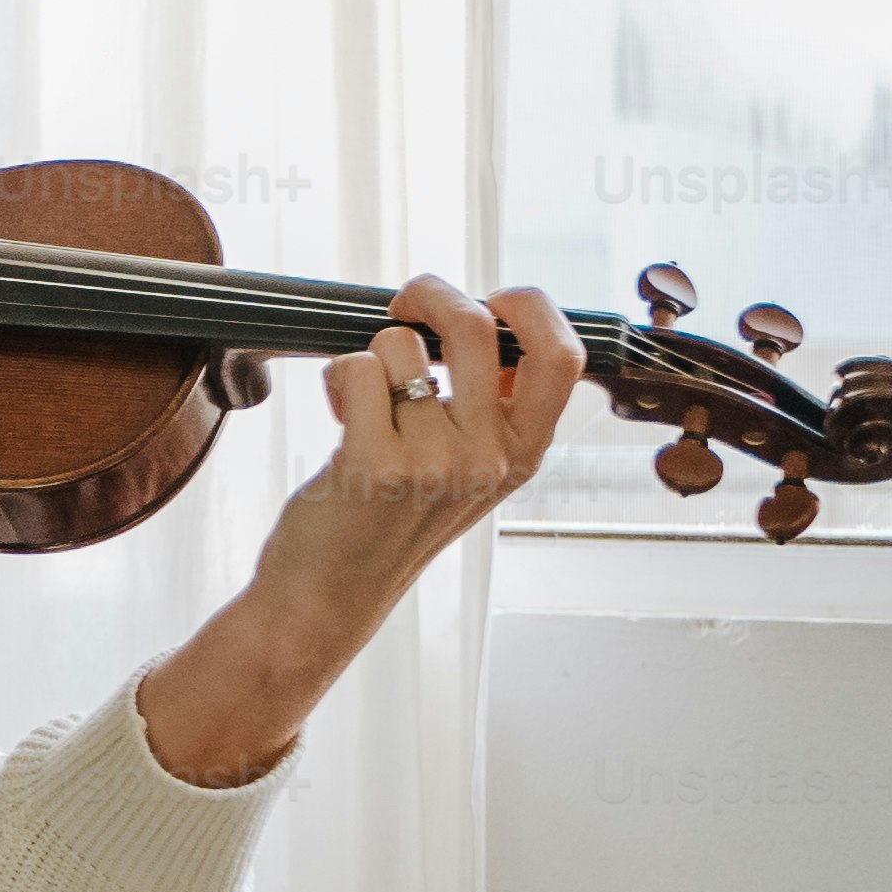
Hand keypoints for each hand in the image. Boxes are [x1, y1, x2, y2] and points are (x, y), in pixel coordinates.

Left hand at [134, 276, 580, 783]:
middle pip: (477, 326)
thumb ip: (486, 406)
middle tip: (404, 307)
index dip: (527, 306)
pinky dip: (339, 378)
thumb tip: (485, 318)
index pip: (563, 356)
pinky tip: (340, 416)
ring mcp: (436, 464)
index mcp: (523, 453)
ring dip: (370, 356)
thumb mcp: (464, 469)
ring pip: (400, 346)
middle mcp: (489, 458)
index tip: (486, 301)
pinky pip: (357, 370)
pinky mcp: (375, 466)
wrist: (328, 598)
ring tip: (364, 402)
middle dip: (430, 294)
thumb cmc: (388, 521)